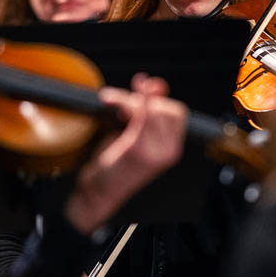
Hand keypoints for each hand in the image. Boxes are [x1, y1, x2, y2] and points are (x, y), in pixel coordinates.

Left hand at [64, 73, 186, 232]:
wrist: (98, 193)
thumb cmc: (113, 165)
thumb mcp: (132, 135)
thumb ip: (144, 110)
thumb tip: (153, 83)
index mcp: (171, 148)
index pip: (177, 111)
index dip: (159, 97)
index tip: (141, 89)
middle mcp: (169, 151)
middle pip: (165, 107)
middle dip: (141, 97)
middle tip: (119, 101)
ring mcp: (156, 153)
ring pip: (150, 108)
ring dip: (126, 99)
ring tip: (109, 101)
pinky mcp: (139, 152)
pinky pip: (138, 117)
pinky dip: (124, 103)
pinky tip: (109, 102)